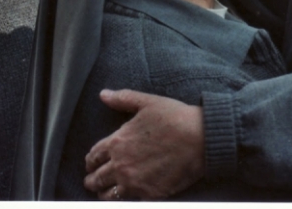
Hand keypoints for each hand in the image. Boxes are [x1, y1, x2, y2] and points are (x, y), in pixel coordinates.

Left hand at [83, 89, 204, 199]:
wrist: (201, 137)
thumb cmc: (176, 118)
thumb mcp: (148, 102)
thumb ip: (123, 99)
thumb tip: (104, 94)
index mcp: (117, 142)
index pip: (93, 156)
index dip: (90, 160)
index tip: (92, 163)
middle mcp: (121, 165)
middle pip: (95, 179)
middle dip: (92, 179)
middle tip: (93, 181)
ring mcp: (134, 182)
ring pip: (108, 195)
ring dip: (104, 193)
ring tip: (105, 192)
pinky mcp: (150, 194)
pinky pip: (129, 202)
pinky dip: (126, 199)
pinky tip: (129, 196)